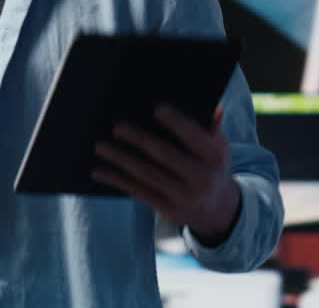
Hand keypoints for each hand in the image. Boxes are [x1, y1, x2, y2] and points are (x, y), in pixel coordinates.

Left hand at [93, 104, 241, 244]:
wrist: (218, 210)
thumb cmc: (210, 166)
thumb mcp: (218, 148)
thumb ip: (212, 128)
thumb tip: (213, 107)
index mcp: (215, 157)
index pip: (195, 138)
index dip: (178, 124)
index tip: (157, 109)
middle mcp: (202, 179)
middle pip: (167, 156)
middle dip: (141, 140)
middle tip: (117, 127)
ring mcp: (184, 197)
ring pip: (148, 175)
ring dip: (121, 160)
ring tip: (100, 146)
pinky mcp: (168, 210)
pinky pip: (138, 192)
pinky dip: (117, 180)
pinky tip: (99, 171)